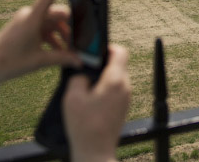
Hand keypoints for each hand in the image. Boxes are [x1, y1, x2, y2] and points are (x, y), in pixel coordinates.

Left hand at [0, 0, 82, 86]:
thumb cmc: (8, 62)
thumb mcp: (38, 61)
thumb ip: (61, 58)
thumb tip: (80, 61)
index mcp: (31, 19)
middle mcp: (30, 16)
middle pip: (57, 14)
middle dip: (71, 26)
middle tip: (82, 40)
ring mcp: (27, 21)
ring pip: (52, 22)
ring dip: (62, 34)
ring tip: (71, 51)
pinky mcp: (25, 28)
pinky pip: (44, 28)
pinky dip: (53, 38)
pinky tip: (60, 52)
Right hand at [64, 43, 131, 161]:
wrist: (95, 152)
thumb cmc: (84, 126)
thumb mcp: (72, 97)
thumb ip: (78, 77)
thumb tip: (83, 74)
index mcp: (115, 80)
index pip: (121, 51)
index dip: (107, 47)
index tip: (94, 51)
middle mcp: (125, 87)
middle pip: (118, 64)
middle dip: (102, 64)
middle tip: (85, 69)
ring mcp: (126, 98)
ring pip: (117, 78)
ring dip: (103, 78)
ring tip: (85, 86)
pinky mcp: (123, 108)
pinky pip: (116, 91)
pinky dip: (105, 90)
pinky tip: (90, 99)